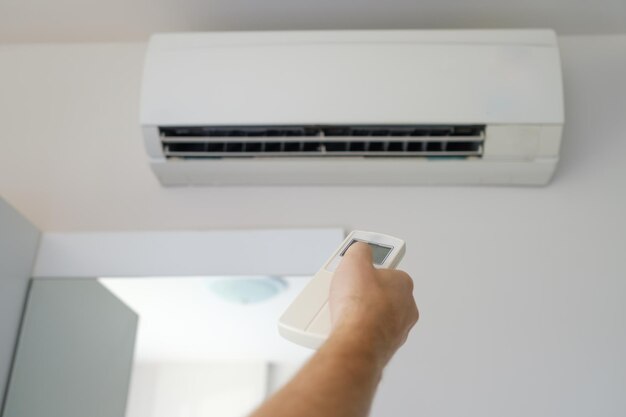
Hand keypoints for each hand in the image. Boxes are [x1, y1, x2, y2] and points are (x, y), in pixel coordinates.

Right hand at [329, 242, 418, 363]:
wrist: (356, 342)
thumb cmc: (360, 306)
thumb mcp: (354, 260)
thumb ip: (359, 249)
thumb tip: (360, 249)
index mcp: (404, 284)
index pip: (386, 269)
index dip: (368, 268)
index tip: (358, 267)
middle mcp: (405, 308)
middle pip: (377, 293)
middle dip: (361, 291)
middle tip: (344, 289)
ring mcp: (396, 329)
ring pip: (373, 314)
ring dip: (358, 311)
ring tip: (340, 308)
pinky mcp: (384, 346)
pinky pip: (367, 332)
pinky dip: (356, 329)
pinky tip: (343, 326)